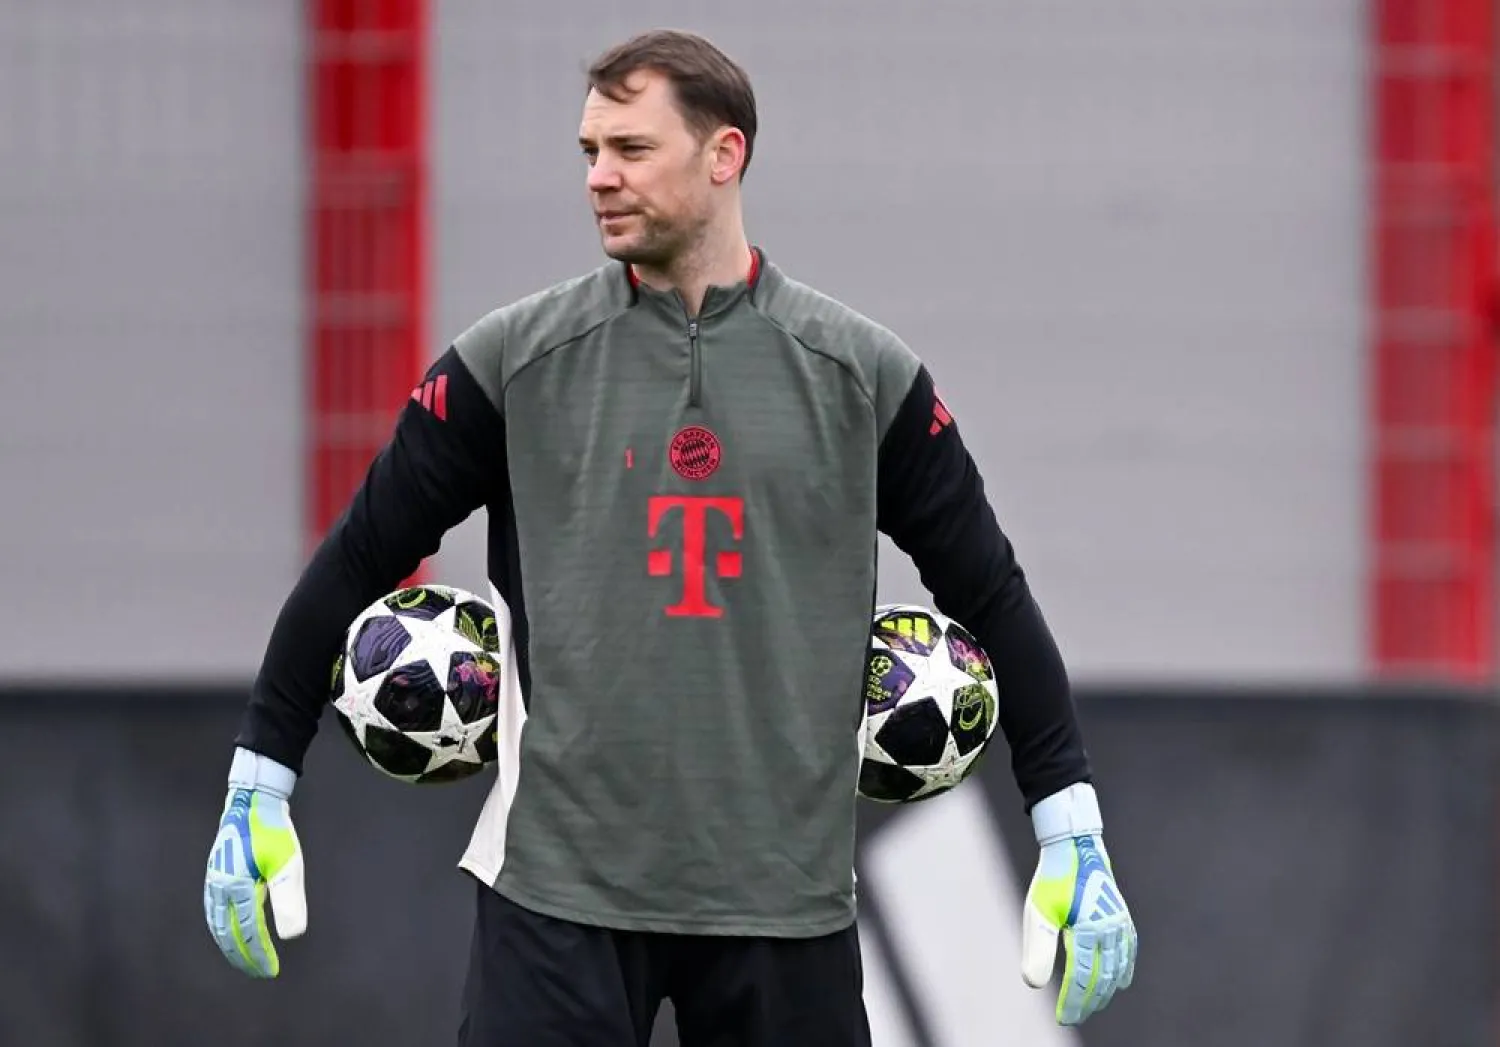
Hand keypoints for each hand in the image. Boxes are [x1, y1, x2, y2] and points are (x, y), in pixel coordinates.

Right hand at [203, 747, 306, 976]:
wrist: (253, 800)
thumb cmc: (273, 831)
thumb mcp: (288, 864)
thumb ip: (288, 900)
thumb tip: (292, 936)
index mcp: (236, 889)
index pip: (246, 933)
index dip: (258, 955)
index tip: (270, 971)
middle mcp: (219, 888)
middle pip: (227, 933)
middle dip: (242, 956)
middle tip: (259, 972)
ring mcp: (213, 880)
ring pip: (216, 923)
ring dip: (229, 944)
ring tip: (243, 957)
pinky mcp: (214, 872)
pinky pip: (213, 909)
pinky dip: (221, 926)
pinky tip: (229, 928)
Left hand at [1019, 782, 1136, 1024]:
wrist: (1075, 847)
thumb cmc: (1053, 880)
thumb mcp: (1038, 912)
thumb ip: (1038, 949)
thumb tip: (1033, 985)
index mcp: (1087, 930)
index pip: (1081, 978)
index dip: (1073, 1001)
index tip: (1063, 1018)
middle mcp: (1109, 930)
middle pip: (1101, 977)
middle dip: (1088, 1001)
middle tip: (1074, 1017)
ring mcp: (1119, 923)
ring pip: (1117, 967)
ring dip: (1105, 990)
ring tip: (1093, 1005)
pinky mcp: (1122, 916)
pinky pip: (1128, 950)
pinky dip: (1124, 969)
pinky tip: (1120, 982)